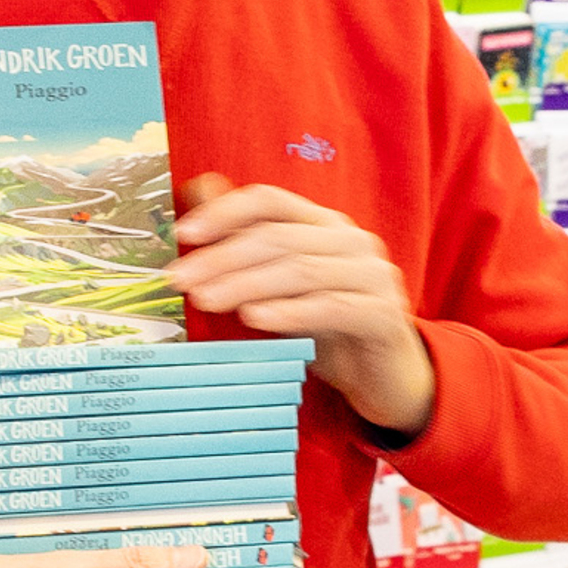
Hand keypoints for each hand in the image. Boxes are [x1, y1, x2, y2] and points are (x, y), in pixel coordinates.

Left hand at [169, 174, 437, 435]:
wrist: (385, 379)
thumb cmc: (328, 330)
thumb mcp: (282, 287)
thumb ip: (248, 241)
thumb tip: (198, 188)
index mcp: (325, 225)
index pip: (270, 201)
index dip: (224, 212)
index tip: (183, 234)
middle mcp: (352, 242)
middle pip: (279, 237)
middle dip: (223, 257)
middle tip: (181, 280)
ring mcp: (373, 276)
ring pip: (300, 270)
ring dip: (246, 284)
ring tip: (206, 301)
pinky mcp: (383, 314)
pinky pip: (331, 307)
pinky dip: (290, 311)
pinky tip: (255, 318)